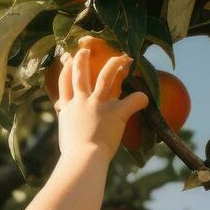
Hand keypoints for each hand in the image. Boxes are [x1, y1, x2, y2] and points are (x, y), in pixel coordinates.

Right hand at [52, 45, 149, 159]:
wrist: (82, 159)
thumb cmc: (73, 156)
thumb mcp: (66, 138)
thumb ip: (70, 129)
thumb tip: (72, 134)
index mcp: (68, 109)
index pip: (65, 84)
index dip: (67, 71)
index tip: (68, 61)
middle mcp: (81, 102)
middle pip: (81, 75)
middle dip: (82, 60)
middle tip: (85, 50)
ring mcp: (98, 105)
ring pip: (105, 78)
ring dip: (113, 65)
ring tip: (121, 57)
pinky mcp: (116, 113)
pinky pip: (133, 101)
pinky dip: (140, 98)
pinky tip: (145, 97)